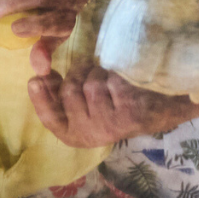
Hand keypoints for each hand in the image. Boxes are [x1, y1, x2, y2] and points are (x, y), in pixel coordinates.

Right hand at [29, 61, 198, 146]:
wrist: (163, 103)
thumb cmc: (114, 96)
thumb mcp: (81, 94)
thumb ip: (55, 82)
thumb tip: (38, 62)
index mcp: (76, 134)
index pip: (51, 119)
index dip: (41, 99)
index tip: (35, 79)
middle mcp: (91, 135)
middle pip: (69, 90)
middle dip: (81, 74)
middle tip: (96, 78)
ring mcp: (110, 127)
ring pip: (90, 83)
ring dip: (100, 73)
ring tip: (114, 82)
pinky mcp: (129, 116)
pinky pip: (110, 81)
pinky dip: (117, 75)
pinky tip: (127, 84)